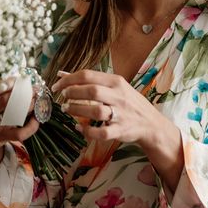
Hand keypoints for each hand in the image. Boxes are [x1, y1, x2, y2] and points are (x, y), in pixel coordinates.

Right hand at [0, 77, 39, 175]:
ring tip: (36, 101)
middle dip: (24, 93)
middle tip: (34, 90)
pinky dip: (31, 126)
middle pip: (6, 100)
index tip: (22, 80)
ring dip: (29, 106)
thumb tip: (20, 80)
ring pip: (14, 115)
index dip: (11, 83)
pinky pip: (19, 133)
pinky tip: (36, 119)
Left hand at [51, 70, 166, 145]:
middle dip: (73, 93)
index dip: (69, 79)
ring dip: (77, 110)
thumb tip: (62, 74)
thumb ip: (89, 81)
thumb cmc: (128, 102)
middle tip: (63, 97)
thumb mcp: (113, 86)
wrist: (151, 123)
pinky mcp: (121, 131)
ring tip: (67, 109)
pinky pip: (102, 133)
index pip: (89, 75)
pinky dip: (88, 131)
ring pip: (96, 111)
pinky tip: (79, 128)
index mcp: (116, 81)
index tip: (57, 85)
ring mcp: (121, 114)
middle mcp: (119, 96)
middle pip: (92, 91)